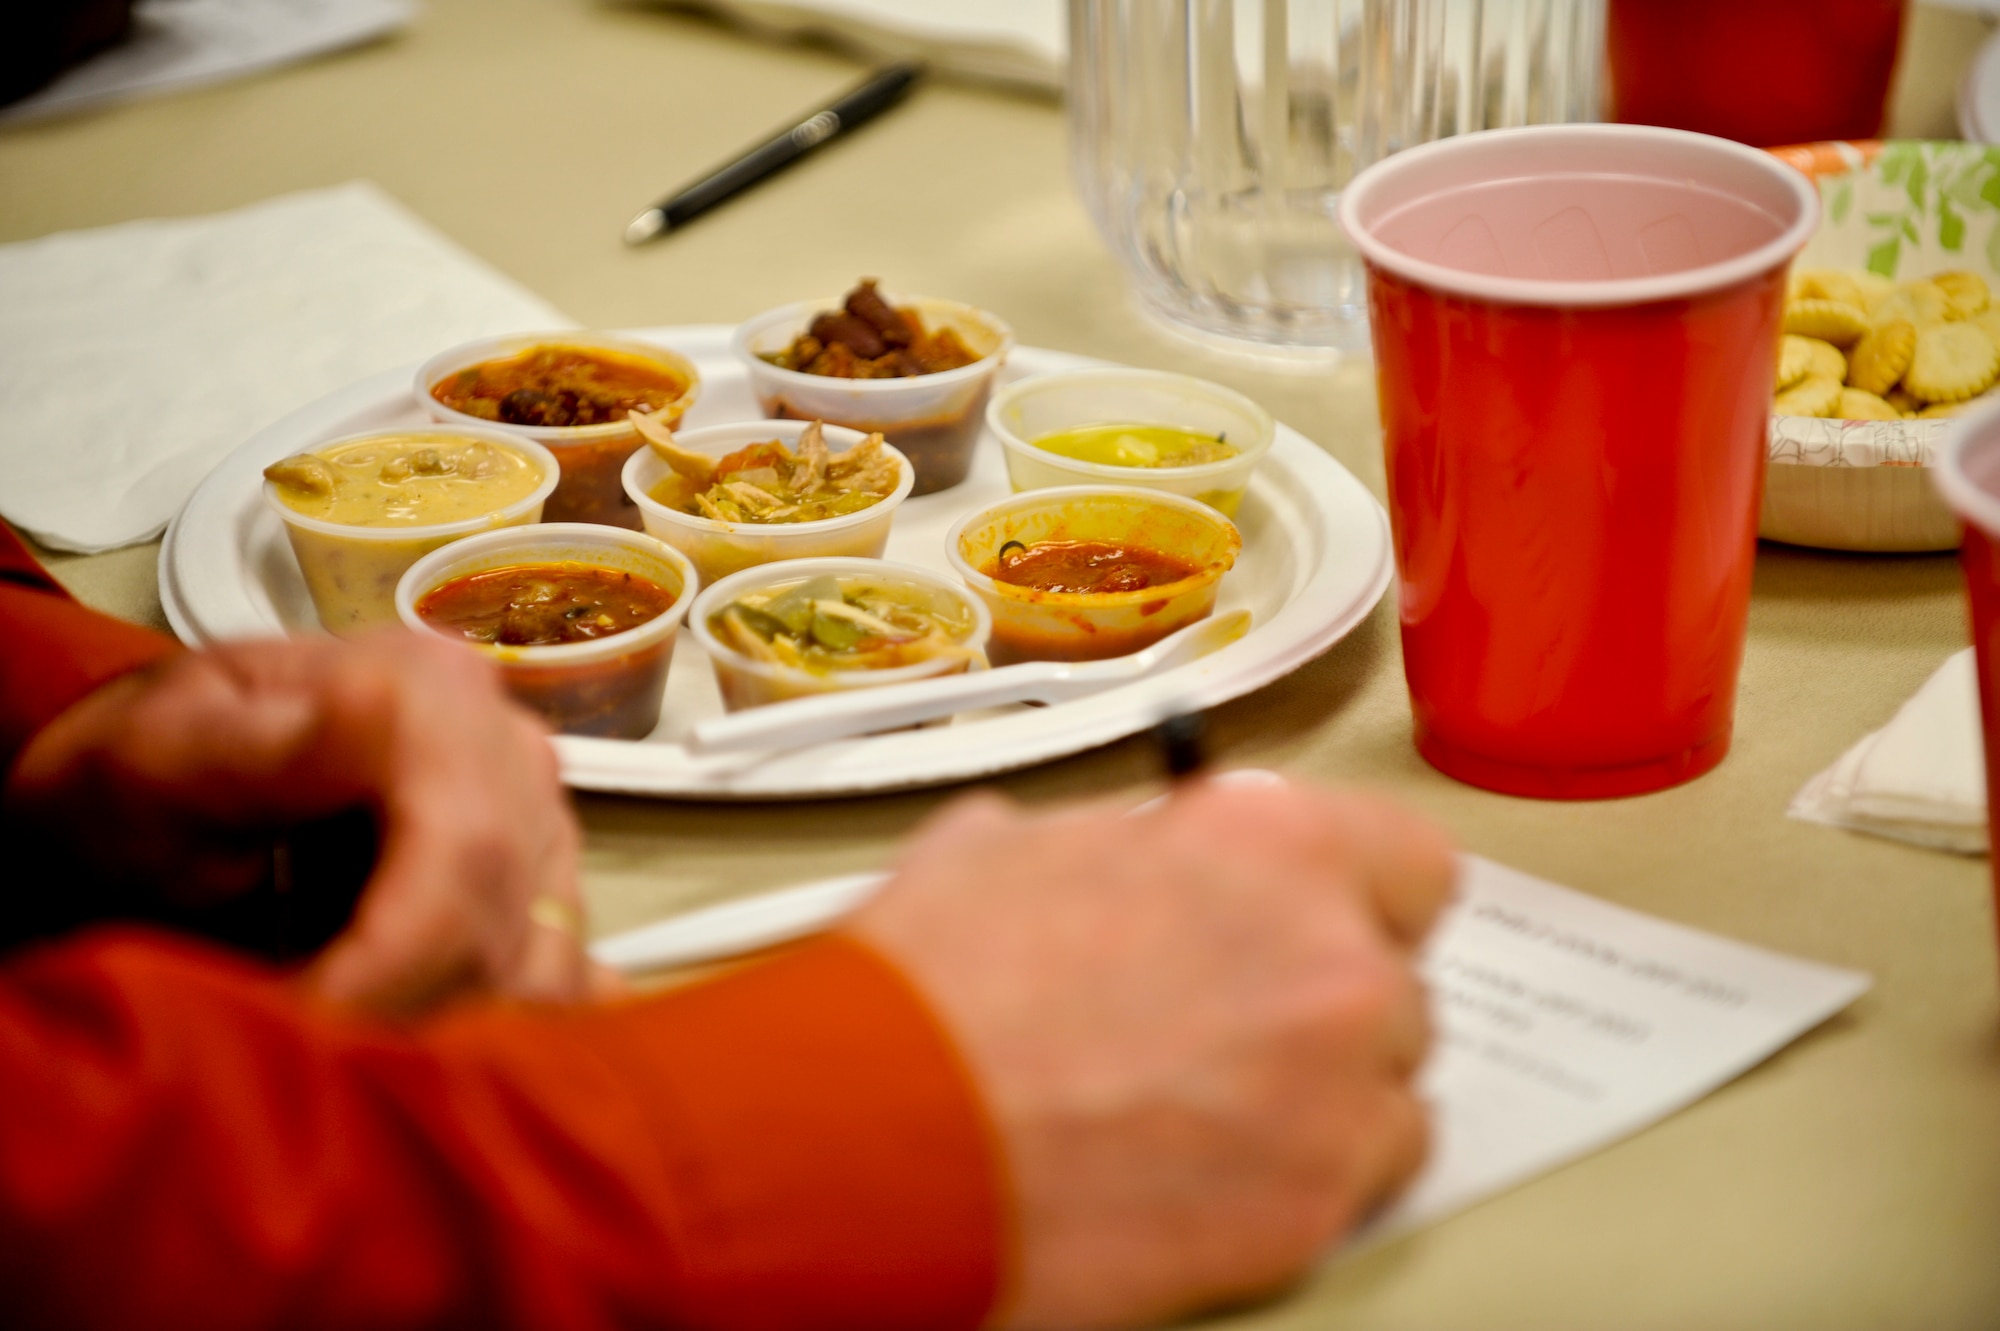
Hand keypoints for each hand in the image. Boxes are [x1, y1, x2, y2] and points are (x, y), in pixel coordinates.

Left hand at [5, 632, 591, 1016]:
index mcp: (422, 690)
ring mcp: (534, 816)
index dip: (397, 958)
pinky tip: (431, 1047)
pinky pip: (568, 976)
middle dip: (408, 1009)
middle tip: (300, 1053)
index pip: (467, 845)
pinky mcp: (541, 885)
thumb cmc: (135, 788)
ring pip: (545, 961)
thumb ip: (258, 744)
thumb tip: (374, 701)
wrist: (146, 810)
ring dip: (447, 1029)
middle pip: (505, 913)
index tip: (302, 1020)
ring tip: (342, 1044)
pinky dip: (505, 1028)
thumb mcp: (158, 756)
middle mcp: (504, 744)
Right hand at [846, 777, 1453, 1330]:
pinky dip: (1311, 1172)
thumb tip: (1134, 851)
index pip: (1407, 861)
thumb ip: (1127, 842)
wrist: (874, 1130)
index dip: (1358, 895)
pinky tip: (1219, 1164)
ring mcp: (1334, 1089)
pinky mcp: (1313, 1206)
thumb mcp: (1014, 846)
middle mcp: (1329, 955)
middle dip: (1325, 998)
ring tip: (1217, 1102)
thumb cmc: (928, 991)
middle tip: (1238, 1021)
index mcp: (1268, 841)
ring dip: (1328, 1087)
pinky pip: (1370, 1176)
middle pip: (1397, 978)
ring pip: (1394, 1083)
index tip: (1329, 919)